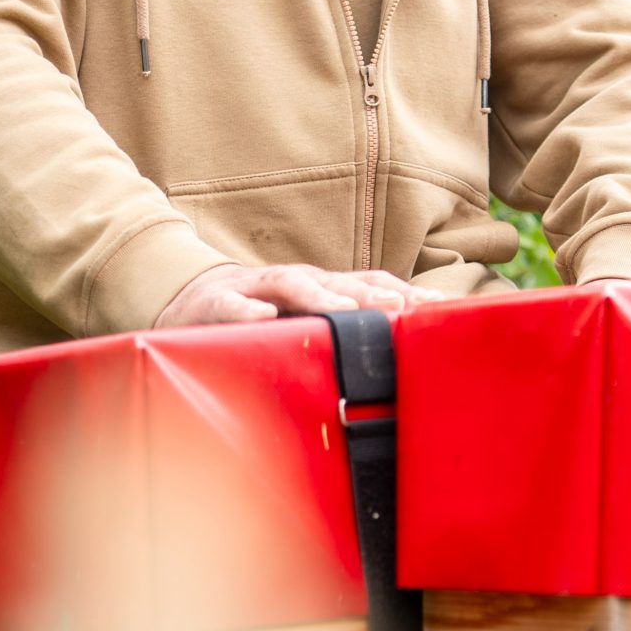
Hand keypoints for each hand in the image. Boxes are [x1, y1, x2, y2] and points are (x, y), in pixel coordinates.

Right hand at [156, 262, 442, 328]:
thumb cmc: (260, 315)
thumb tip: (401, 349)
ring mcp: (256, 288)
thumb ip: (346, 333)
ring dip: (320, 296)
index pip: (369, 284)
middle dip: (372, 294)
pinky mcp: (216, 303)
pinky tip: (263, 315)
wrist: (191, 300)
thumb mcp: (306, 323)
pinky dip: (247, 308)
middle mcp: (294, 282)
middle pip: (338, 282)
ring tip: (346, 309)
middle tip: (403, 308)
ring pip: (291, 285)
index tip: (439, 308)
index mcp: (320, 288)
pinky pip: (232, 304)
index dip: (403, 293)